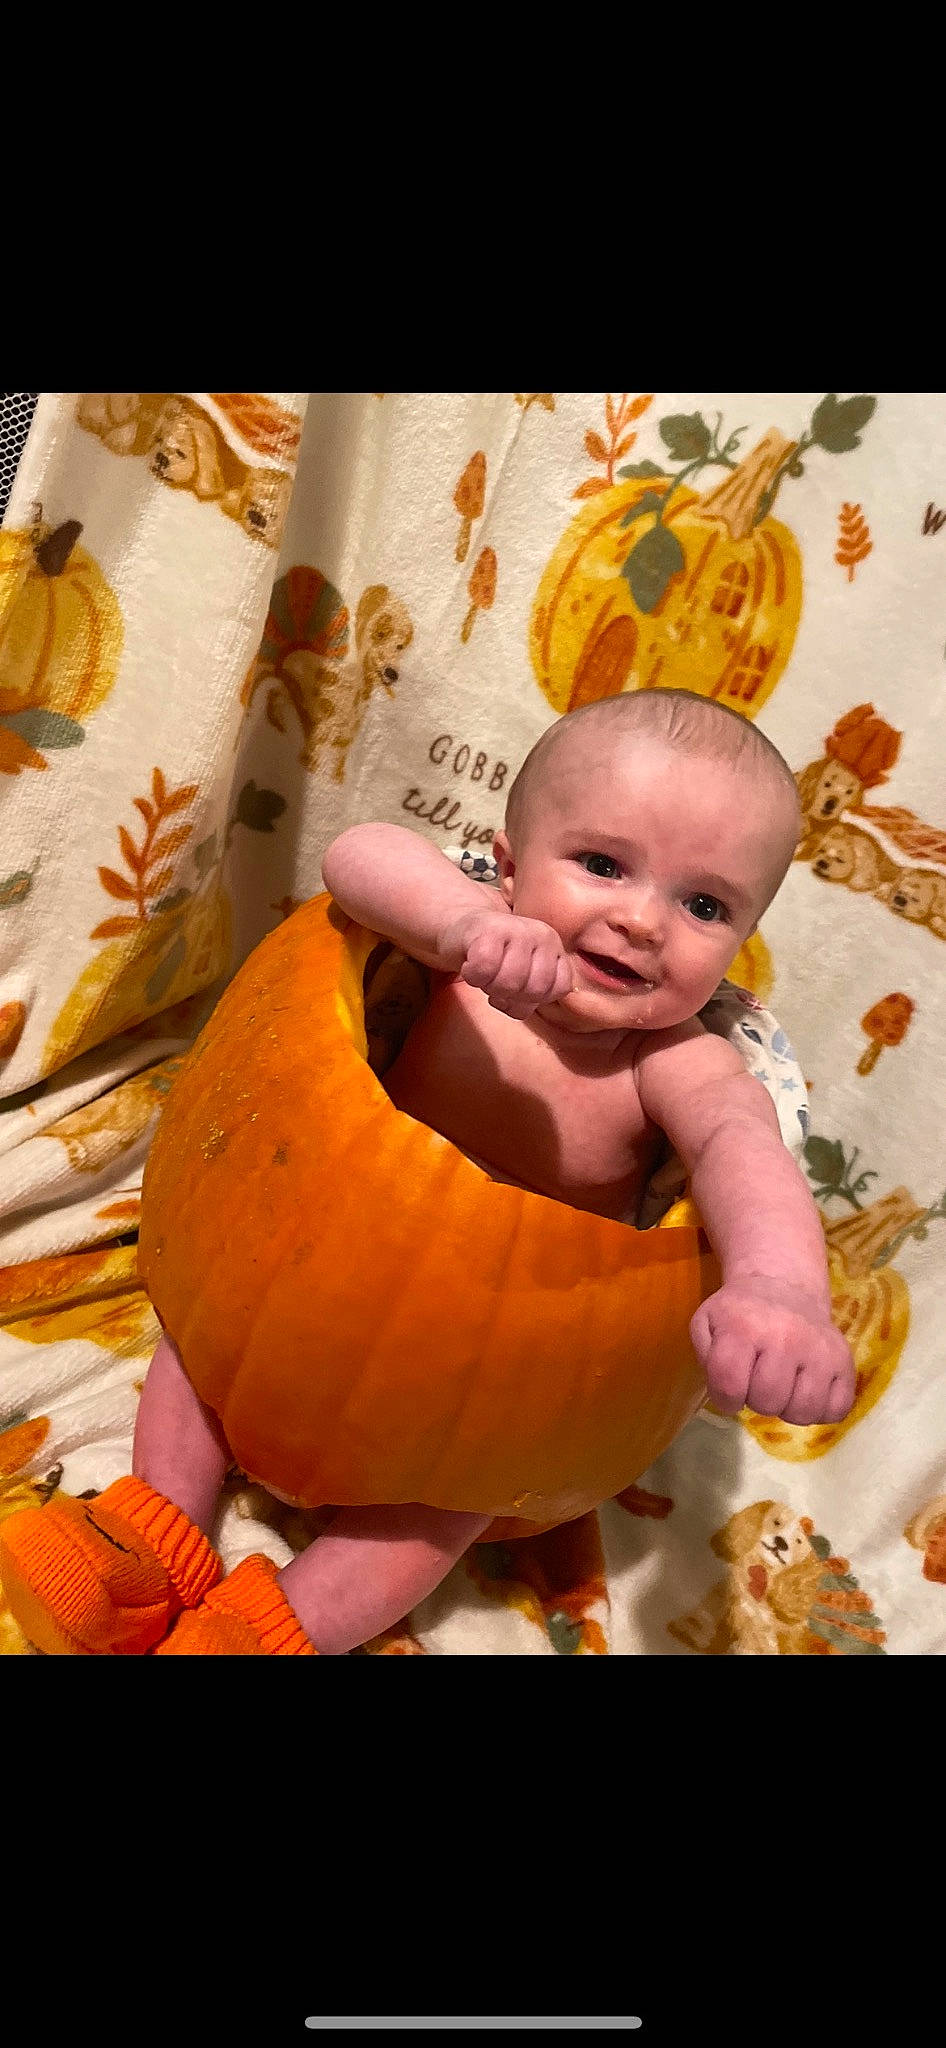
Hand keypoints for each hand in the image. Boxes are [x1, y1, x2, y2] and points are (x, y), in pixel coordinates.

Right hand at [443, 910, 572, 1016]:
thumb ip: (539, 993)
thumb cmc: (495, 959)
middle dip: (511, 996)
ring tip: (485, 975)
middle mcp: (543, 935)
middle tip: (496, 983)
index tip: (515, 991)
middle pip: (535, 990)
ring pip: (510, 982)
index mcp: (556, 949)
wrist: (461, 927)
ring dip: (490, 987)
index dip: (534, 999)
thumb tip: (533, 1005)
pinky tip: (470, 965)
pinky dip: (473, 975)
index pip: (560, 988)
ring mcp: (519, 928)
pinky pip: (484, 968)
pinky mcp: (490, 928)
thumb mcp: (526, 978)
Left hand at [689, 1277, 855, 1424]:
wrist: (784, 1287)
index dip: (725, 1398)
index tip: (730, 1390)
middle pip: (768, 1402)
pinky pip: (837, 1409)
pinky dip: (820, 1410)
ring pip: (803, 1411)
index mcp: (744, 1328)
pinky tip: (807, 1390)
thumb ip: (708, 1358)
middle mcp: (786, 1337)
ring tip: (783, 1387)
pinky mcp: (844, 1361)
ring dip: (788, 1409)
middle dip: (757, 1401)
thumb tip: (726, 1390)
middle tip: (758, 1383)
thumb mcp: (707, 1323)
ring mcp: (819, 1350)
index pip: (729, 1387)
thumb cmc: (741, 1314)